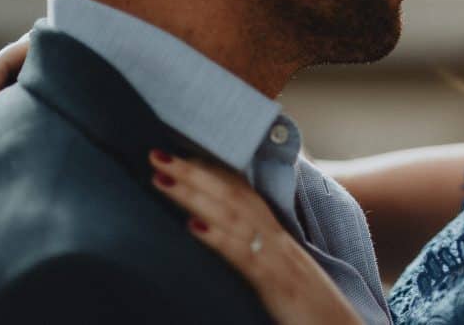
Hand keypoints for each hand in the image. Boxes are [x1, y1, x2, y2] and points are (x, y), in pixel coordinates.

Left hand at [148, 150, 362, 324]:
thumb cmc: (308, 314)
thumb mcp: (280, 281)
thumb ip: (256, 258)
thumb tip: (221, 241)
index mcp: (276, 238)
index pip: (242, 193)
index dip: (211, 171)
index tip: (180, 153)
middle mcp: (277, 240)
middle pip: (232, 195)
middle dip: (193, 172)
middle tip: (156, 154)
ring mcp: (277, 258)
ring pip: (233, 216)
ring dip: (194, 194)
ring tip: (161, 178)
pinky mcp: (276, 283)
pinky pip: (244, 256)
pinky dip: (218, 238)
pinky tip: (191, 226)